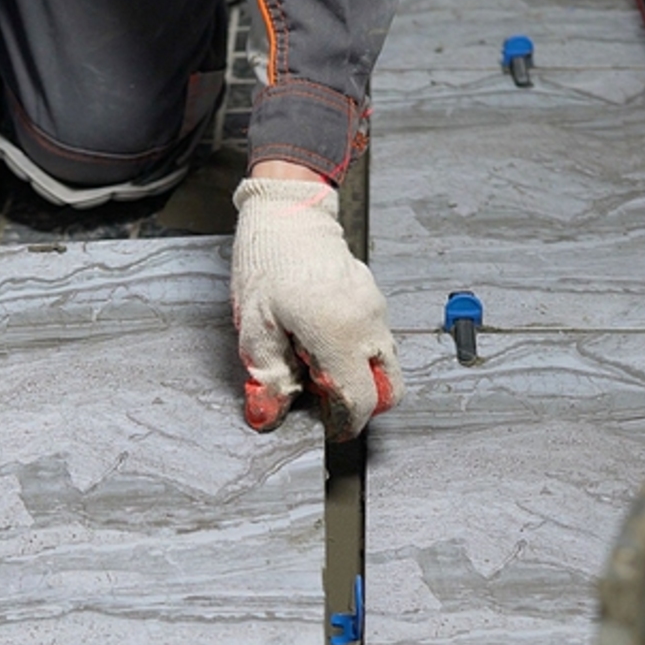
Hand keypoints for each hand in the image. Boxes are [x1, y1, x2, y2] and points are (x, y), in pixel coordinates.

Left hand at [231, 175, 401, 439]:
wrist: (288, 215)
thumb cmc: (269, 263)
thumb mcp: (255, 328)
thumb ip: (267, 377)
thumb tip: (268, 416)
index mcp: (337, 334)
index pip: (359, 400)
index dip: (345, 424)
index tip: (330, 429)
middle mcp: (367, 325)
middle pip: (389, 390)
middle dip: (362, 403)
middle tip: (324, 396)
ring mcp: (376, 310)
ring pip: (385, 364)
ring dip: (359, 376)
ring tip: (317, 362)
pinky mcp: (375, 300)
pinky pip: (377, 339)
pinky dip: (357, 351)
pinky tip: (322, 339)